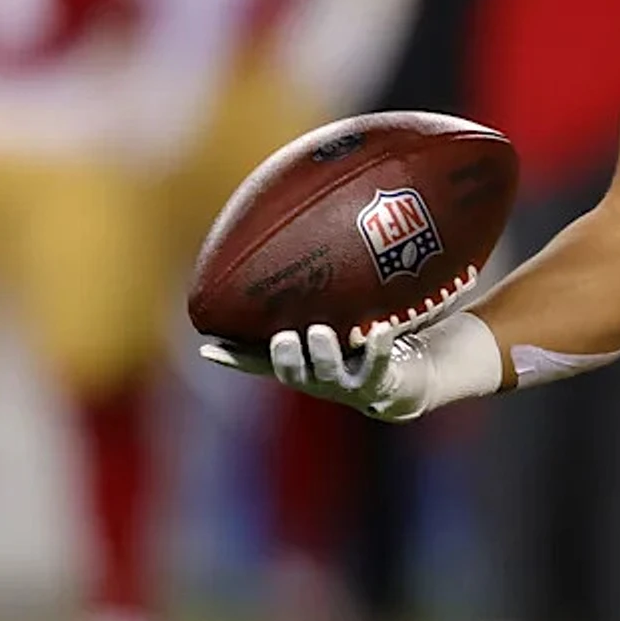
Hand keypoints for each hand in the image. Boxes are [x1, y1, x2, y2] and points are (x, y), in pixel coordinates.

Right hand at [198, 310, 502, 421]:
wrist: (412, 373)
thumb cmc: (368, 334)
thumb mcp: (340, 311)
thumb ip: (319, 291)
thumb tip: (304, 235)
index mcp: (302, 360)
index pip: (259, 360)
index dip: (234, 356)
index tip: (207, 345)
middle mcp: (318, 376)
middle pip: (291, 373)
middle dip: (284, 357)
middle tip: (282, 336)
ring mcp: (348, 385)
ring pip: (328, 375)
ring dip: (323, 354)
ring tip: (321, 331)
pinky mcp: (380, 385)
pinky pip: (378, 368)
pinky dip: (377, 349)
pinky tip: (379, 330)